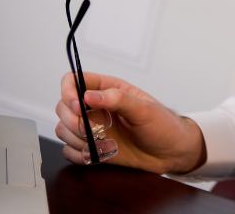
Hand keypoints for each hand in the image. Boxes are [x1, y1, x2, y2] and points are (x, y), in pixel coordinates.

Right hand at [55, 72, 205, 173]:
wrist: (172, 153)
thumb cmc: (163, 126)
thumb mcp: (144, 109)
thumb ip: (117, 99)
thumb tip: (89, 95)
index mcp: (109, 89)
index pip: (74, 81)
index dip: (68, 91)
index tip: (77, 106)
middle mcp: (97, 107)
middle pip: (63, 106)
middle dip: (72, 120)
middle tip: (92, 130)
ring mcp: (93, 128)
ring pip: (63, 129)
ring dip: (77, 139)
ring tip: (103, 143)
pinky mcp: (92, 147)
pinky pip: (70, 150)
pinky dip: (79, 155)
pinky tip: (100, 155)